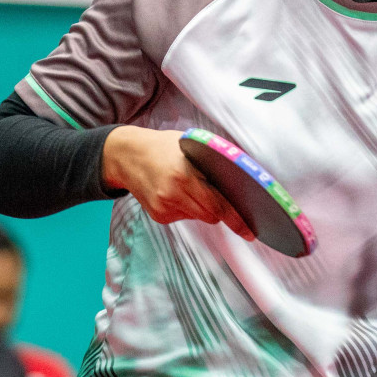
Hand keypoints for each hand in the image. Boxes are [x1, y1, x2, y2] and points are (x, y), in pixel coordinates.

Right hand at [102, 126, 255, 240]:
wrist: (126, 155)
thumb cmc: (164, 147)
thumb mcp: (191, 144)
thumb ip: (214, 160)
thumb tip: (243, 177)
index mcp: (184, 175)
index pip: (218, 204)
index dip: (236, 219)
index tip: (250, 232)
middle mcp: (172, 194)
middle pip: (211, 215)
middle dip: (221, 209)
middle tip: (222, 196)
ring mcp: (164, 208)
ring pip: (199, 216)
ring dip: (203, 207)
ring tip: (190, 186)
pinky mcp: (158, 216)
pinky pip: (185, 217)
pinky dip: (188, 208)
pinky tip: (176, 192)